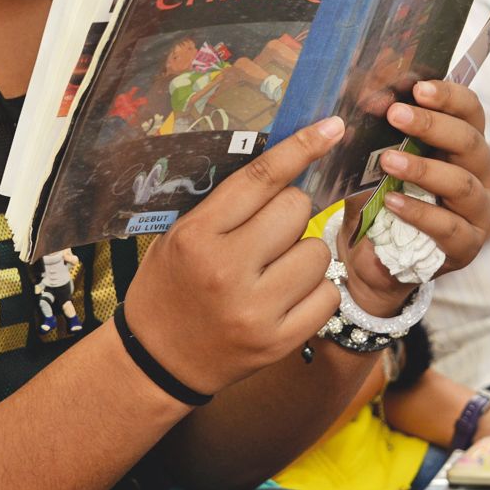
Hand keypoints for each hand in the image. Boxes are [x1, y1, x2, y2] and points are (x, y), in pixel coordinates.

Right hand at [122, 117, 350, 397]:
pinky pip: (328, 295)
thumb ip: (229, 207)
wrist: (157, 361)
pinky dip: (315, 292)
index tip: (332, 128)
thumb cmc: (170, 287)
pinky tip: (286, 297)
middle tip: (266, 235)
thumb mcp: (181, 236)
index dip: (300, 148)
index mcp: (198, 236)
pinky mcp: (278, 341)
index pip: (261, 179)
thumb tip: (288, 167)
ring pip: (318, 251)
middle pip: (297, 209)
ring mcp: (256, 309)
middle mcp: (227, 270)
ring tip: (273, 272)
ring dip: (304, 254)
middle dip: (290, 214)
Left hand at [359, 80, 489, 290]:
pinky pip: (448, 226)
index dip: (448, 95)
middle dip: (432, 125)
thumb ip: (380, 132)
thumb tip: (364, 95)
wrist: (373, 258)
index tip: (417, 87)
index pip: (470, 111)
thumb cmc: (383, 198)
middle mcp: (480, 174)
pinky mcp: (466, 246)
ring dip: (424, 169)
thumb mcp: (378, 160)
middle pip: (470, 142)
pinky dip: (419, 212)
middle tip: (395, 114)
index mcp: (464, 145)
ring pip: (462, 183)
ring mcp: (478, 212)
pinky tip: (391, 201)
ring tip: (387, 161)